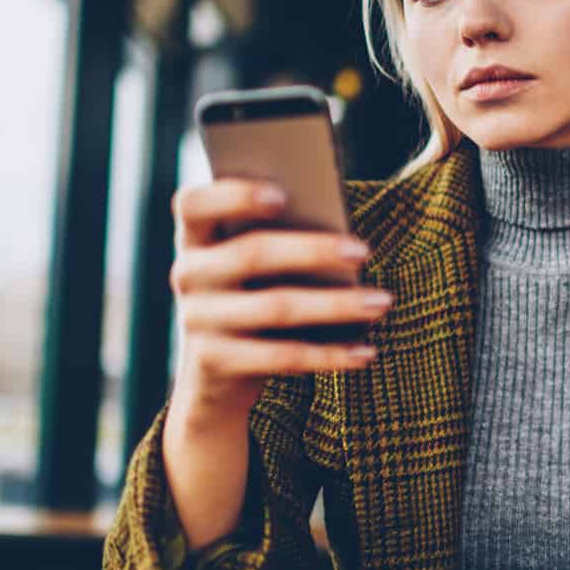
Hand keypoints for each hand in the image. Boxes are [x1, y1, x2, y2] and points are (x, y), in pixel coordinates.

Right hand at [168, 178, 392, 419]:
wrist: (216, 374)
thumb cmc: (253, 295)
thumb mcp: (255, 266)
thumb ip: (280, 238)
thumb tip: (341, 235)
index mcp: (196, 237)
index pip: (194, 204)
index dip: (233, 196)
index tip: (282, 195)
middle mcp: (188, 274)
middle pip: (251, 254)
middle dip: (313, 250)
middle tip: (364, 251)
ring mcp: (197, 320)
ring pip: (275, 307)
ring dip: (335, 305)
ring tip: (381, 302)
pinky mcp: (215, 363)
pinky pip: (281, 357)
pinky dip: (329, 355)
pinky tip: (366, 352)